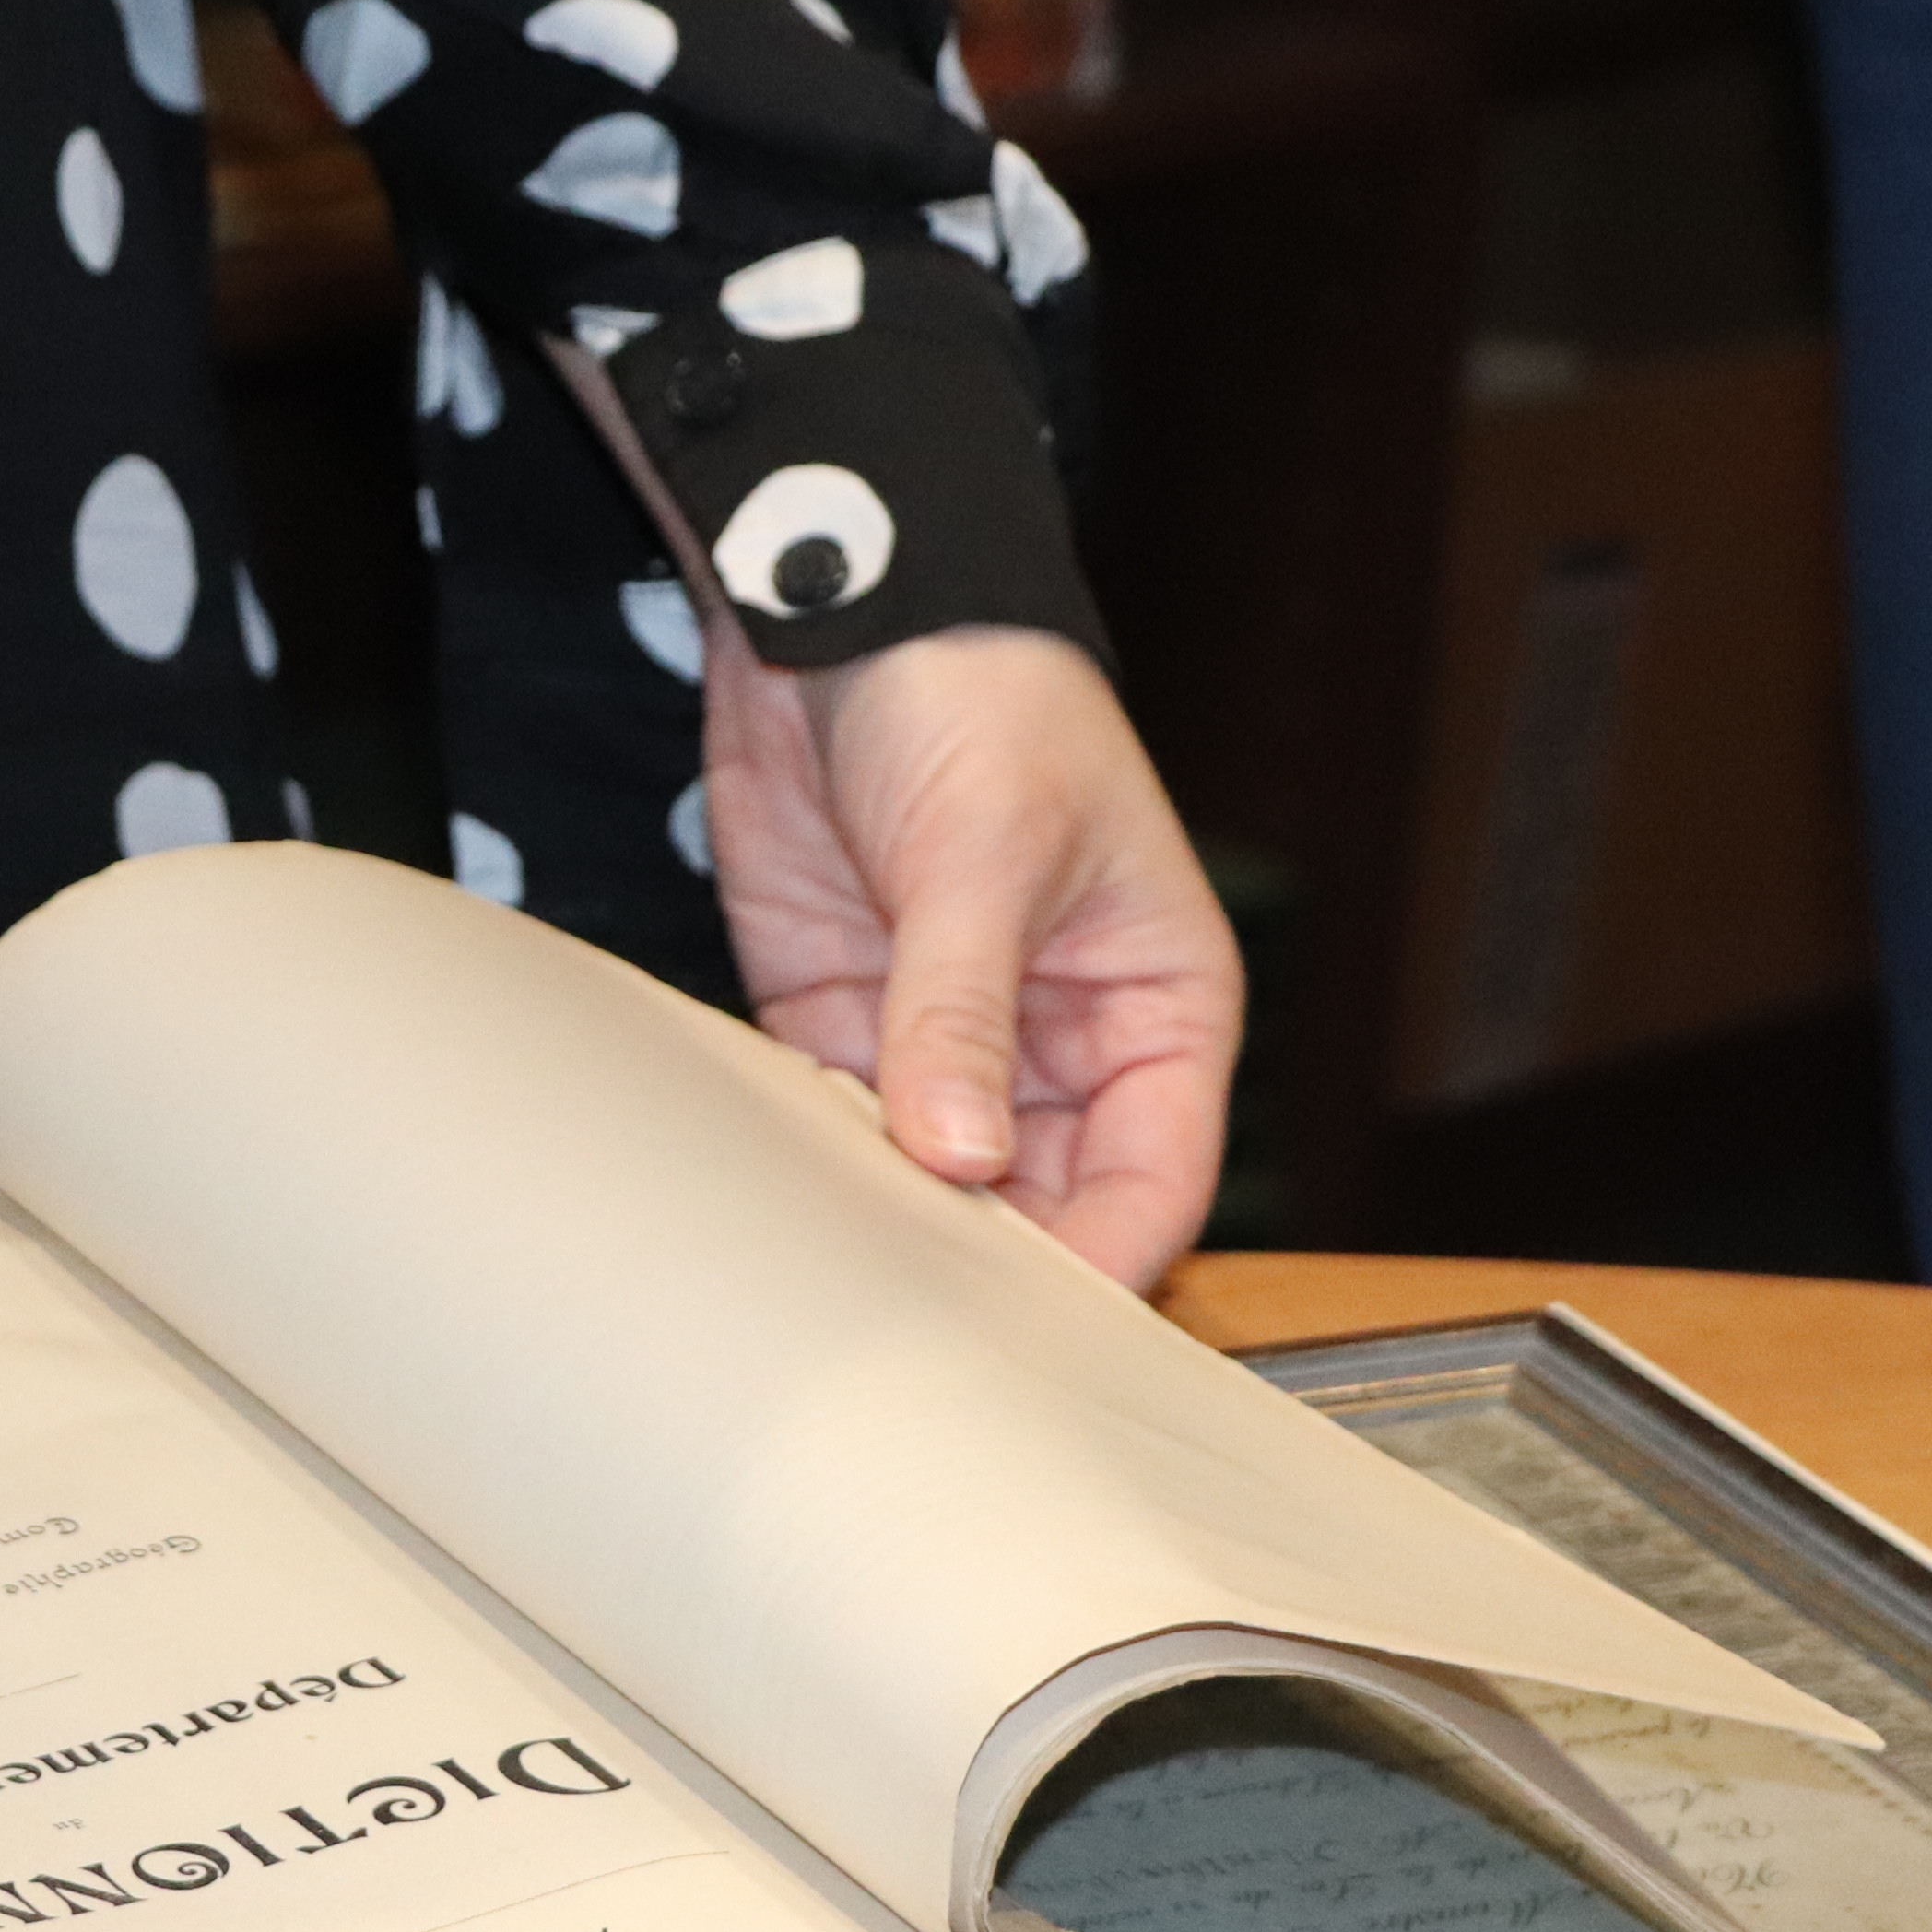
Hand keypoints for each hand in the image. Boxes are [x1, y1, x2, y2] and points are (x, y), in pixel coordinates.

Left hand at [702, 619, 1242, 1289]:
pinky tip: (775, 1183)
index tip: (1022, 1314)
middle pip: (1044, 1207)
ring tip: (833, 1257)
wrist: (845, 617)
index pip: (1157, 1176)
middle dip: (983, 1258)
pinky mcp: (845, 1028)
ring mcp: (949, 1044)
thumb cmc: (979, 701)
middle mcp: (1063, 1047)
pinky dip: (811, 1164)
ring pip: (934, 1187)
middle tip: (907, 1310)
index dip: (1100, 1253)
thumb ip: (964, 1013)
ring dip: (887, 1219)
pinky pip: (836, 1133)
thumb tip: (959, 1158)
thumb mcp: (986, 855)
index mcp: (1157, 1007)